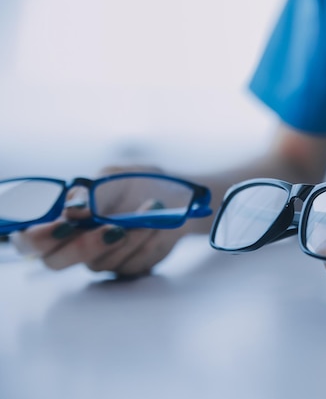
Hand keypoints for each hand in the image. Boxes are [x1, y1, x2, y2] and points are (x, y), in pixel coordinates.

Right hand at [11, 165, 187, 276]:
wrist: (175, 197)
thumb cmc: (136, 183)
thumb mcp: (112, 178)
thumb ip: (89, 194)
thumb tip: (73, 212)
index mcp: (61, 218)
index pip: (31, 238)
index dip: (39, 237)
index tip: (65, 226)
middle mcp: (73, 243)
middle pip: (56, 262)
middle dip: (85, 246)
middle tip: (114, 228)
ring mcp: (100, 259)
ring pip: (101, 263)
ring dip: (131, 236)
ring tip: (152, 207)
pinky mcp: (127, 268)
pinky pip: (131, 266)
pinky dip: (148, 242)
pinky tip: (159, 224)